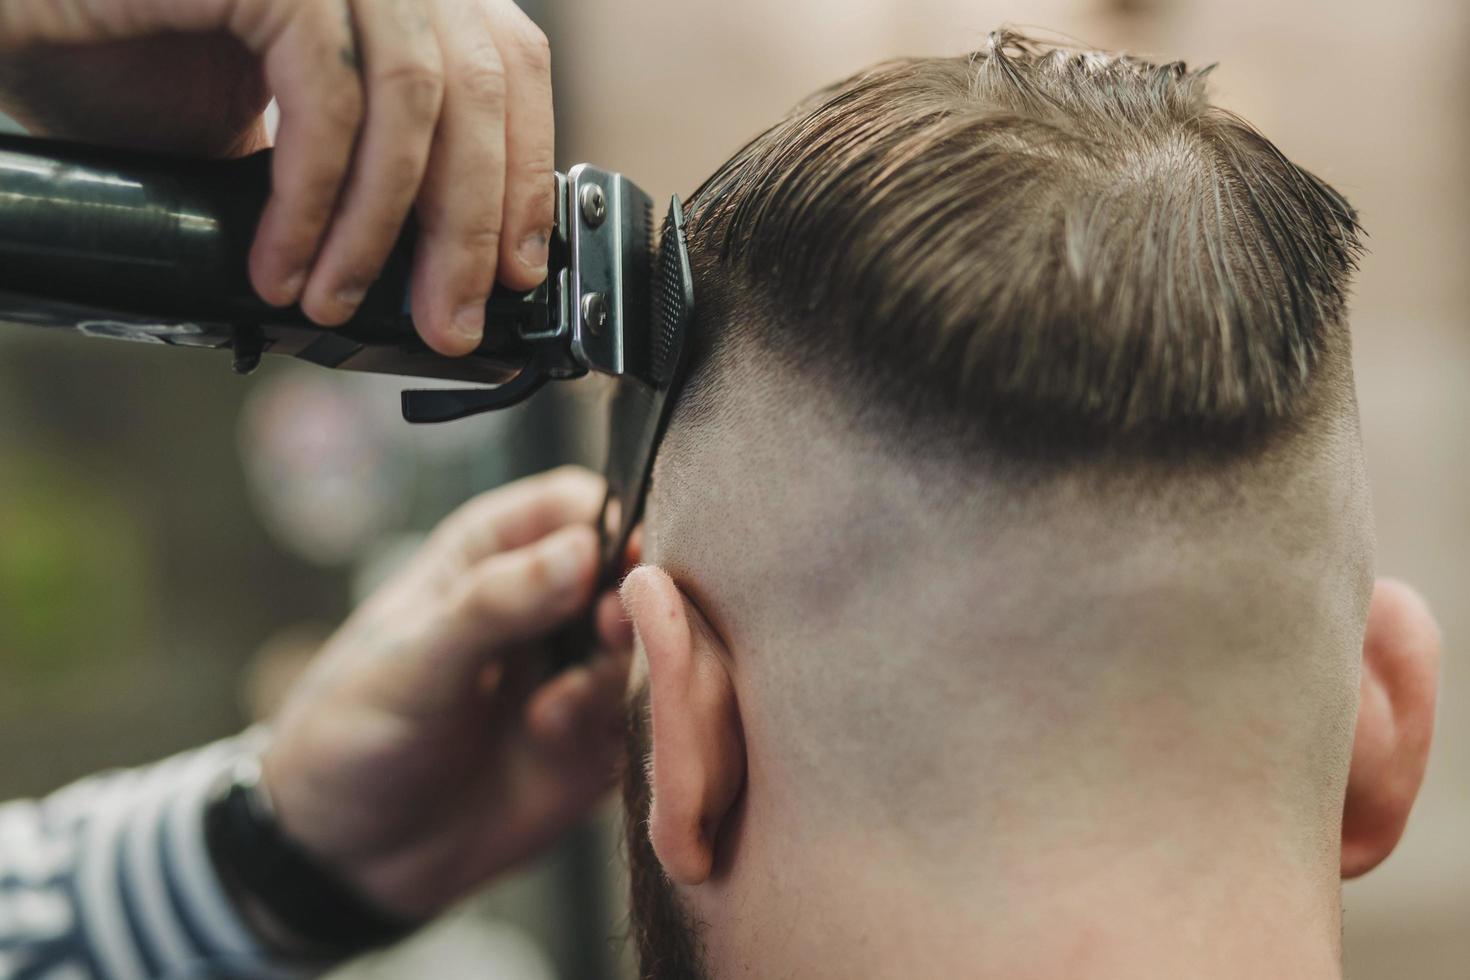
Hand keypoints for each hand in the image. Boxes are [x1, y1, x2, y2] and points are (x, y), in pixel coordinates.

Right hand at [0, 0, 555, 354]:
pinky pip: (327, 94)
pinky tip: (281, 263)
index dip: (525, 171)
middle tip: (450, 322)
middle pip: (476, 86)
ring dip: (382, 226)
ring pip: (414, 96)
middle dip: (469, 226)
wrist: (11, 23)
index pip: (508, 63)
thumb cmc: (126, 60)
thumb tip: (446, 267)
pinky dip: (312, 198)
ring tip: (337, 304)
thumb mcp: (287, 125)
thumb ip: (372, 162)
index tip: (517, 270)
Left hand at [259, 467, 632, 920]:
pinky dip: (623, 724)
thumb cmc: (353, 733)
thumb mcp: (411, 662)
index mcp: (494, 552)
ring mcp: (578, 671)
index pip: (577, 506)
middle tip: (607, 632)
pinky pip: (650, 716)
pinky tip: (554, 742)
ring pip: (651, 645)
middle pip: (632, 572)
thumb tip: (581, 552)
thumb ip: (494, 604)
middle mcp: (548, 604)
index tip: (619, 561)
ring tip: (554, 710)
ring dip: (619, 671)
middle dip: (633, 601)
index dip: (607, 525)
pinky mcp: (600, 738)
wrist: (349, 857)